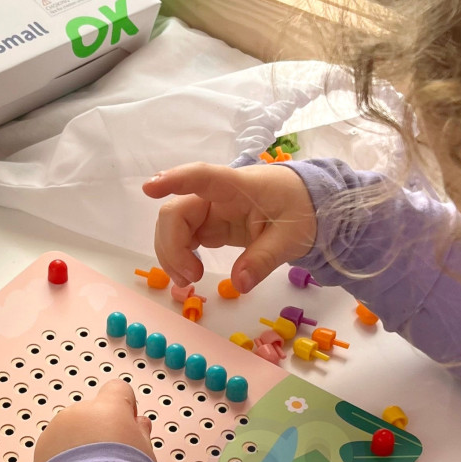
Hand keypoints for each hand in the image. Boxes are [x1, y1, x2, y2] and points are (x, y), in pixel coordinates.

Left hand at [32, 380, 153, 461]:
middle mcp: (78, 413)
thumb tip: (139, 424)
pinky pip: (54, 451)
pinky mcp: (39, 452)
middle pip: (91, 414)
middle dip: (99, 430)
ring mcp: (55, 431)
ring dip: (78, 447)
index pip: (118, 390)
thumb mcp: (145, 453)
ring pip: (70, 432)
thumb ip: (140, 432)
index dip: (125, 406)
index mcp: (108, 407)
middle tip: (110, 460)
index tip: (128, 423)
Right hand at [144, 161, 317, 294]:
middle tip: (191, 278)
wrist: (311, 206)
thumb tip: (240, 284)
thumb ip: (263, 259)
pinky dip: (180, 256)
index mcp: (239, 187)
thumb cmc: (302, 210)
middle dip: (172, 245)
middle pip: (177, 212)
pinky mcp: (212, 225)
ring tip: (188, 281)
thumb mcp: (291, 237)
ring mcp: (211, 211)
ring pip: (174, 227)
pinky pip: (184, 238)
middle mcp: (217, 195)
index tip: (149, 188)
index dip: (175, 180)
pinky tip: (189, 274)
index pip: (202, 177)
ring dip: (171, 254)